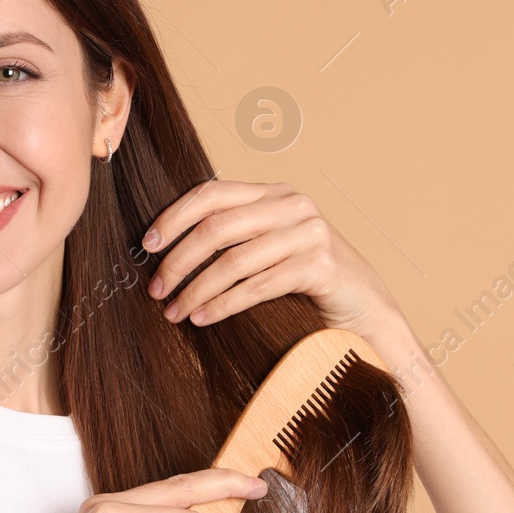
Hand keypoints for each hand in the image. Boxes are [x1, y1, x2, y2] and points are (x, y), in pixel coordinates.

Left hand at [140, 179, 403, 339]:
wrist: (366, 309)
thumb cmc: (307, 283)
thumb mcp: (270, 248)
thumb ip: (235, 237)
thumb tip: (168, 250)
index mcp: (275, 193)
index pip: (212, 194)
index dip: (174, 217)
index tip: (147, 245)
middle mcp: (293, 205)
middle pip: (216, 228)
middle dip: (178, 261)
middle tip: (156, 290)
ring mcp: (309, 234)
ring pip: (233, 260)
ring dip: (196, 289)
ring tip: (174, 312)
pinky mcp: (320, 266)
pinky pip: (257, 286)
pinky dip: (223, 304)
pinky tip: (202, 318)